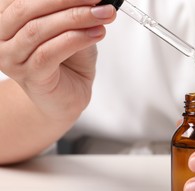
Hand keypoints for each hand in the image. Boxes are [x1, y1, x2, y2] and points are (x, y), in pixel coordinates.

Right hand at [0, 0, 115, 120]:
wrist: (68, 96)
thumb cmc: (68, 60)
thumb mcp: (70, 27)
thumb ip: (71, 11)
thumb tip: (91, 0)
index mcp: (6, 17)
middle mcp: (1, 36)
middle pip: (28, 9)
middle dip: (67, 1)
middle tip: (98, 1)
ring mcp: (12, 58)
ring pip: (38, 30)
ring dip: (76, 19)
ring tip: (103, 15)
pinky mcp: (29, 76)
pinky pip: (49, 53)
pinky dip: (76, 39)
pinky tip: (97, 33)